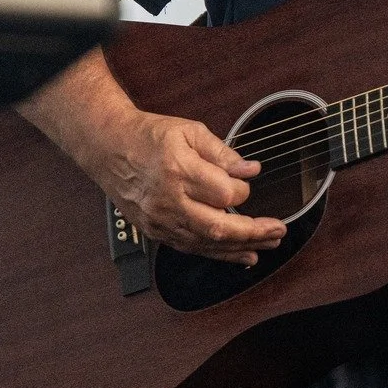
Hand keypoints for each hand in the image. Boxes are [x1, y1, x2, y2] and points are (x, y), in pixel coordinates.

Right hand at [86, 109, 287, 266]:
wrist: (109, 148)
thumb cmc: (149, 137)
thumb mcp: (190, 131)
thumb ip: (223, 153)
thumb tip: (251, 170)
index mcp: (179, 169)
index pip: (223, 192)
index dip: (242, 189)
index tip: (246, 181)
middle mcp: (168, 200)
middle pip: (217, 227)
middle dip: (253, 232)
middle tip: (278, 231)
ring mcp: (160, 220)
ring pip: (206, 244)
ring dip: (241, 248)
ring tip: (267, 246)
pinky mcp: (155, 231)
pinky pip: (191, 248)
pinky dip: (219, 254)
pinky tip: (241, 255)